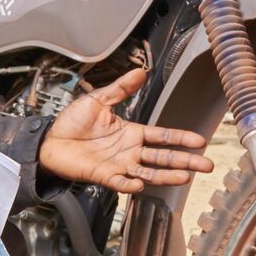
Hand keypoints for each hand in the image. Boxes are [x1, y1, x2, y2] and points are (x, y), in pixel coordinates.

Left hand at [35, 65, 214, 192]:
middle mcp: (129, 151)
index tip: (199, 141)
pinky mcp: (102, 175)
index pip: (162, 136)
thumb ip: (121, 89)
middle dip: (185, 161)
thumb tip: (141, 72)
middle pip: (163, 157)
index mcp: (131, 133)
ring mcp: (118, 165)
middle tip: (206, 166)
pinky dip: (129, 183)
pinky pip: (119, 181)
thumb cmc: (72, 122)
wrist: (49, 139)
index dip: (181, 139)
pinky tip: (140, 182)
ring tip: (185, 176)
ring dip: (166, 175)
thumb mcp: (99, 100)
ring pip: (148, 172)